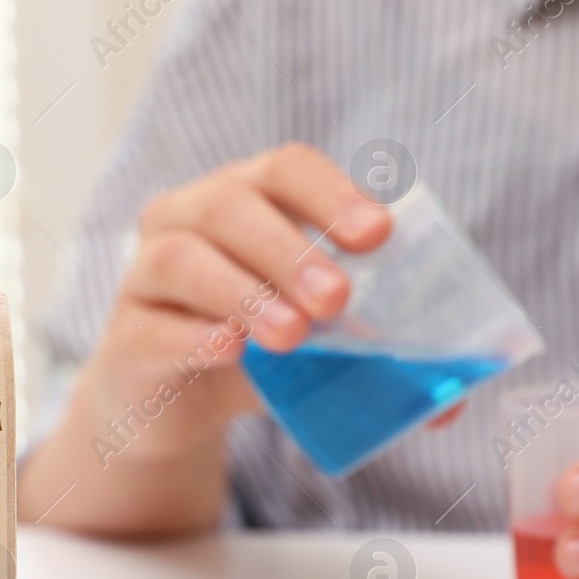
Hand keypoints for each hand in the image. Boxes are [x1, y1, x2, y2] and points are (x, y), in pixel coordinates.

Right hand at [21, 143, 391, 534]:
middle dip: (290, 248)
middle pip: (231, 206)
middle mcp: (186, 221)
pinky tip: (230, 351)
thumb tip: (453, 403)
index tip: (378, 235)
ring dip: (245, 292)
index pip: (285, 169)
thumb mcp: (314, 345)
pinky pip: (153, 325)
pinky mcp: (125, 337)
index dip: (331, 194)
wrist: (169, 409)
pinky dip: (194, 336)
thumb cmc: (251, 351)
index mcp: (244, 200)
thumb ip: (374, 359)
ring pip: (184, 258)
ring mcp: (146, 277)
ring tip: (292, 336)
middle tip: (338, 299)